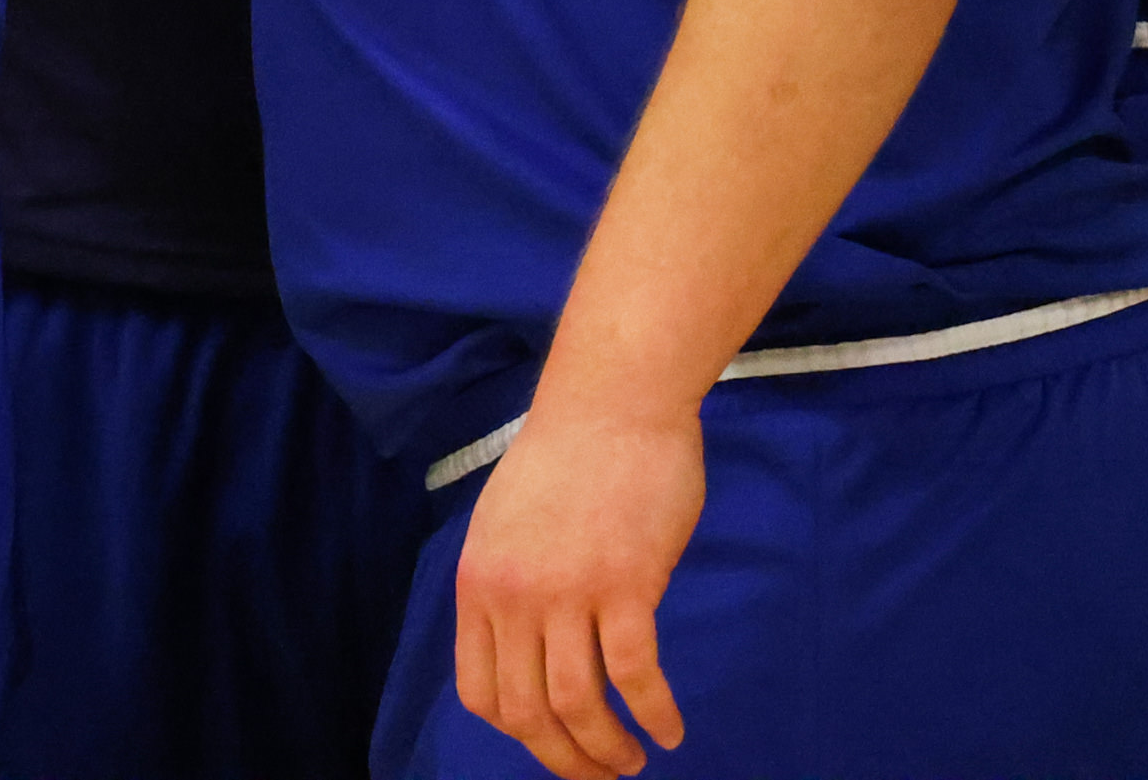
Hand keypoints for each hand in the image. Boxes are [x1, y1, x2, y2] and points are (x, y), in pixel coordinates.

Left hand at [451, 401, 700, 778]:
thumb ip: (510, 585)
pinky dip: (654, 713)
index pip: (480, 691)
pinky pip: (634, 674)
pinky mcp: (624, 584)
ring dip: (607, 750)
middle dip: (564, 759)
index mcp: (477, 583)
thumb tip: (530, 642)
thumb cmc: (568, 459)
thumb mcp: (506, 524)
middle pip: (526, 712)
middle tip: (601, 774)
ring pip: (577, 703)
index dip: (517, 731)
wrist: (611, 404)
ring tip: (634, 762)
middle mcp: (511, 595)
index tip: (553, 742)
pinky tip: (670, 730)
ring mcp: (566, 591)